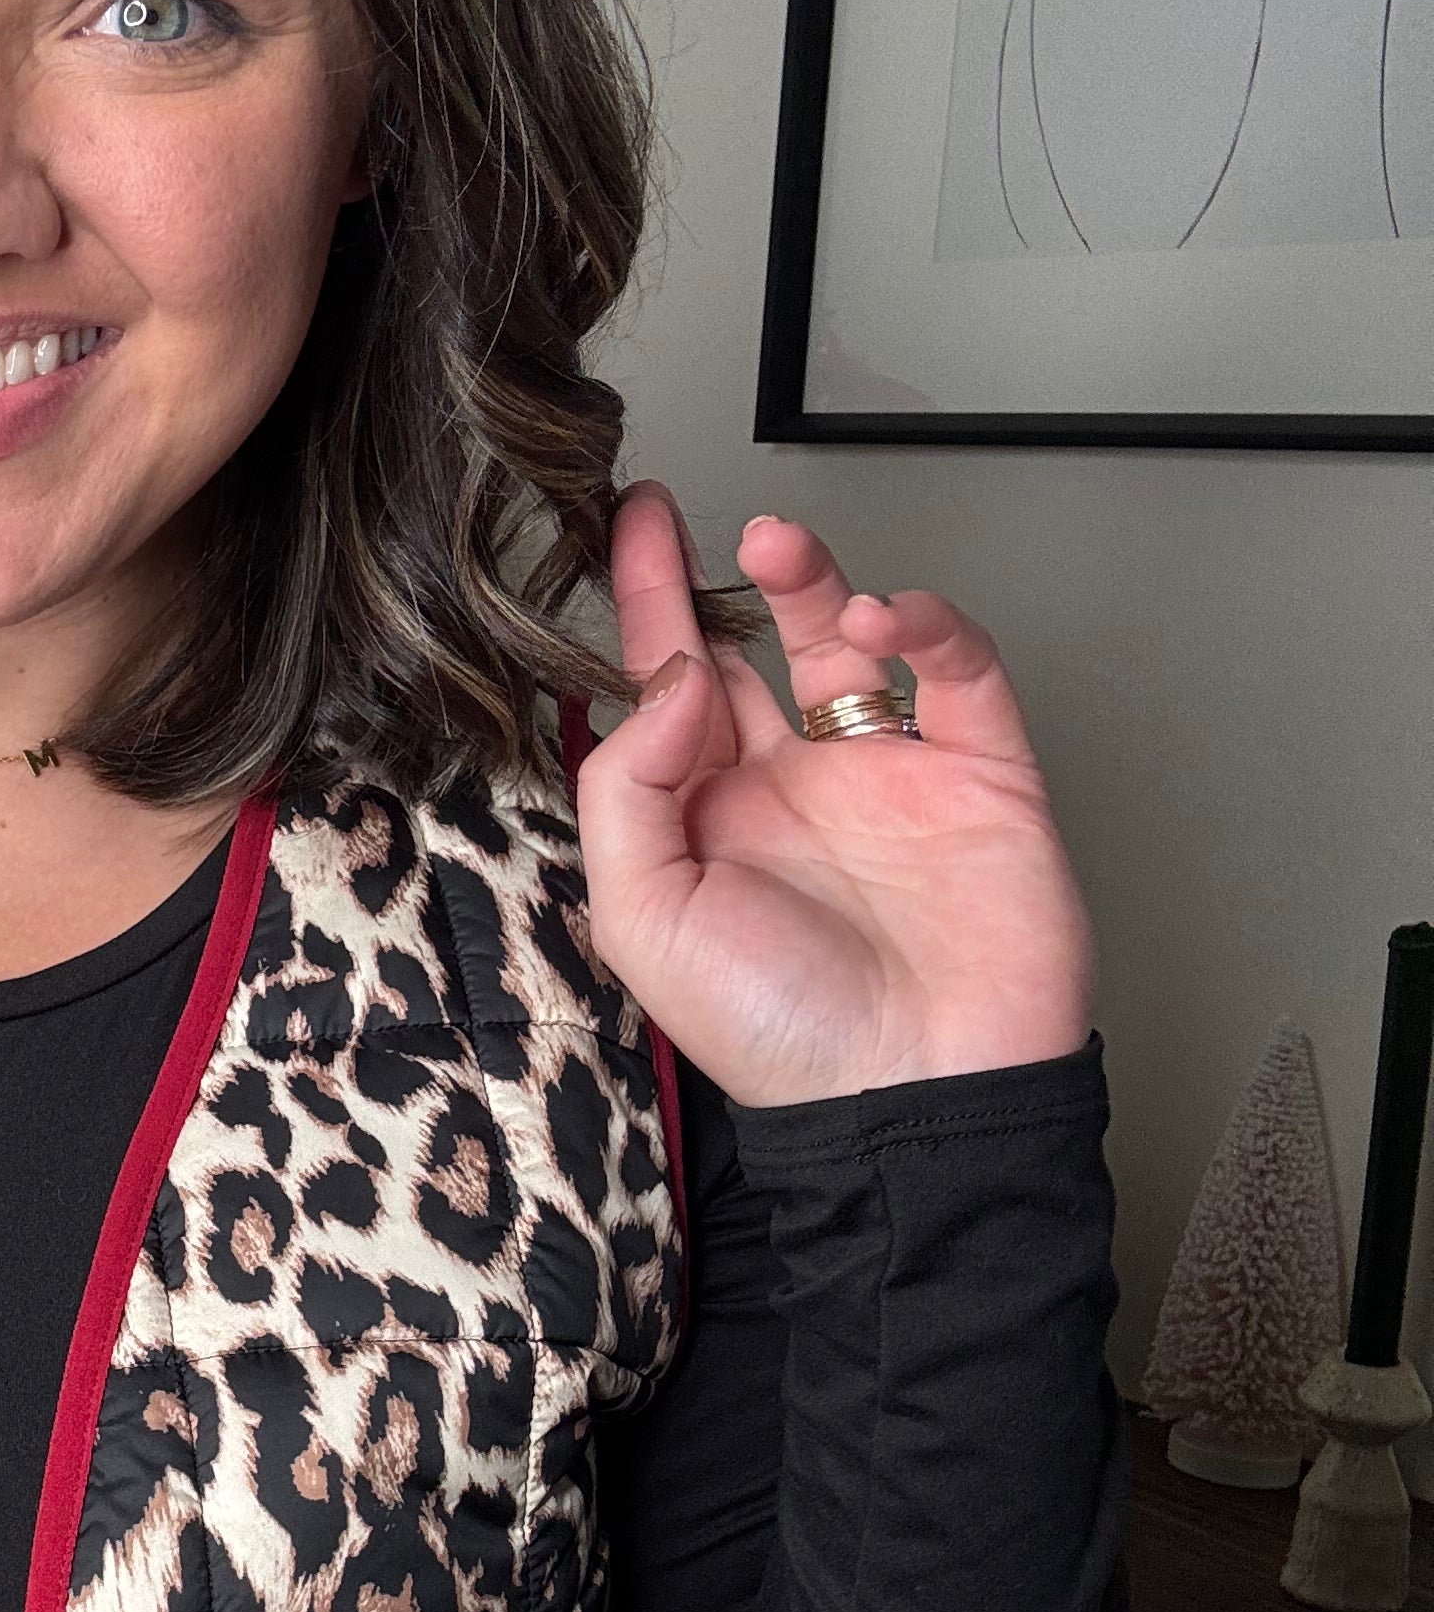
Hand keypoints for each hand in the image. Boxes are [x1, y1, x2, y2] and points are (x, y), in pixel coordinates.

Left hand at [575, 486, 1093, 1106]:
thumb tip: (671, 676)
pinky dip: (929, 623)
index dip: (649, 601)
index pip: (668, 689)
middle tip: (693, 514)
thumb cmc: (781, 1037)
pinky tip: (884, 615)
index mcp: (710, 822)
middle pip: (750, 648)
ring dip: (817, 582)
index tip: (632, 523)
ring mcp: (888, 775)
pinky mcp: (982, 772)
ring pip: (852, 642)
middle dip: (724, 576)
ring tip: (779, 552)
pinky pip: (960, 670)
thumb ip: (630, 787)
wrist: (918, 1097)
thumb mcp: (646, 918)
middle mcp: (794, 790)